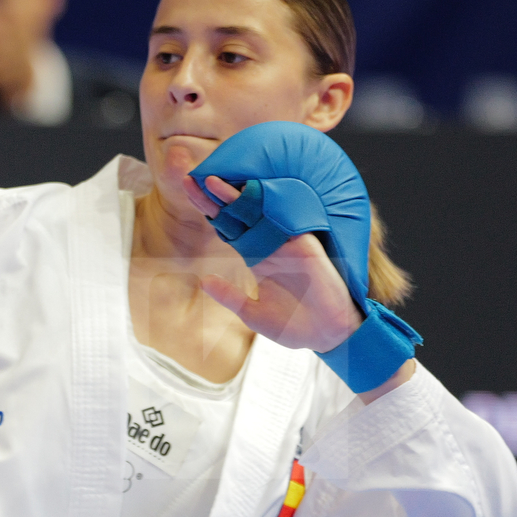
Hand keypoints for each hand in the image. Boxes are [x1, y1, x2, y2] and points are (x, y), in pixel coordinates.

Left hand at [188, 175, 361, 351]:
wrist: (328, 336)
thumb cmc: (293, 327)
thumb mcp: (252, 313)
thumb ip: (229, 296)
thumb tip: (203, 281)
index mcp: (256, 258)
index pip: (228, 228)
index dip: (209, 211)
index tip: (189, 194)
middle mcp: (269, 245)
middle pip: (237, 215)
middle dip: (214, 198)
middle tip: (190, 180)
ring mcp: (286, 243)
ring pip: (258, 212)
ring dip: (236, 196)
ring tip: (211, 180)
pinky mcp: (305, 246)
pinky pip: (287, 220)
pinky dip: (270, 205)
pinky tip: (250, 190)